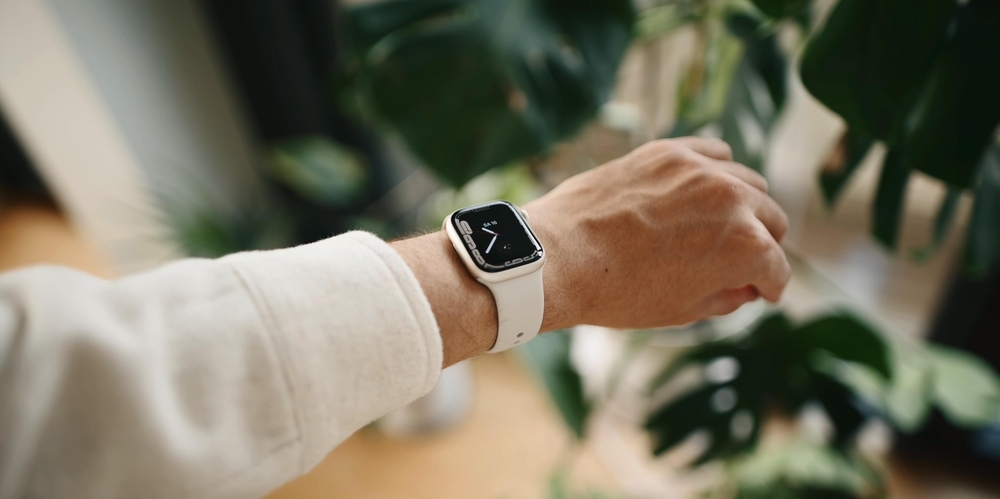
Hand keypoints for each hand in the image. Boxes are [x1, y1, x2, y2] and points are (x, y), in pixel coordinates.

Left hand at [527, 137, 790, 329]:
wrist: (561, 255)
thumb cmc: (618, 293)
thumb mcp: (682, 311)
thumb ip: (726, 299)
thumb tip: (745, 289)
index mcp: (746, 248)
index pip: (777, 268)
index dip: (769, 286)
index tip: (762, 290)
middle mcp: (734, 202)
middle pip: (772, 220)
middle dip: (762, 244)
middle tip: (742, 259)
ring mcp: (701, 170)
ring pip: (749, 182)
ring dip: (744, 206)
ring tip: (722, 223)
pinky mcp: (669, 151)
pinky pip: (714, 152)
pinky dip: (716, 170)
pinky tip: (703, 188)